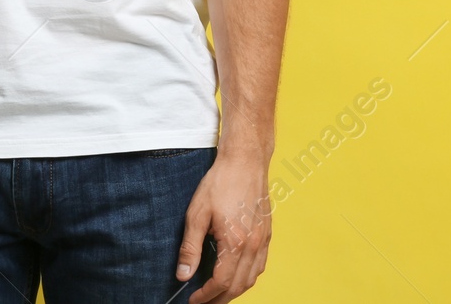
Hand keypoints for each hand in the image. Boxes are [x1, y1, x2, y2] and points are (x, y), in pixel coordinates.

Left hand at [177, 150, 272, 302]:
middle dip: (220, 300)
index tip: (193, 300)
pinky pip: (260, 265)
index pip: (221, 282)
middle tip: (203, 302)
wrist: (246, 160)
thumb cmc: (221, 182)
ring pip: (252, 278)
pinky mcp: (267, 232)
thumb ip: (190, 248)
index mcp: (235, 242)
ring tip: (217, 293)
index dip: (205, 296)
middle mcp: (253, 244)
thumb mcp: (197, 214)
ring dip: (235, 291)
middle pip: (238, 286)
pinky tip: (237, 275)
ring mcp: (263, 239)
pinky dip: (248, 277)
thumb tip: (183, 275)